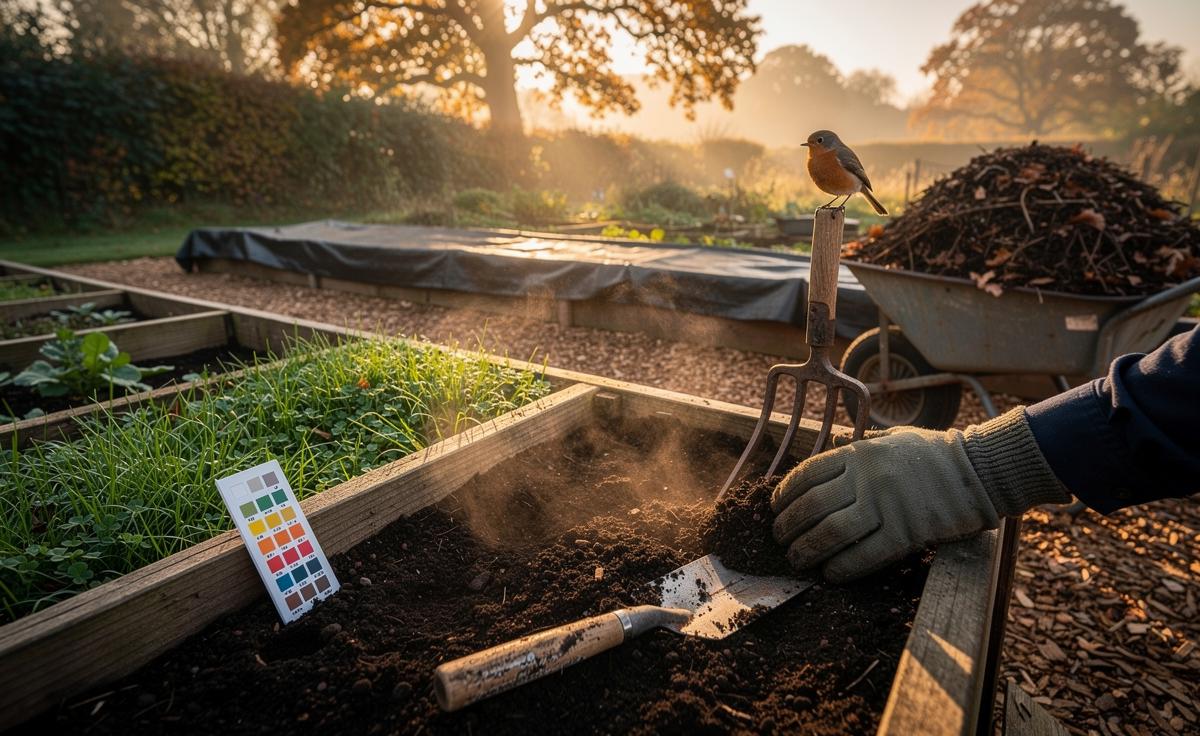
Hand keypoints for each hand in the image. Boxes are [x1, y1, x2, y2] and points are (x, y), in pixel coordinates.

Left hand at [770, 409, 1068, 582]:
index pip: (808, 474)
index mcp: (860, 453)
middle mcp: (867, 478)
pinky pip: (865, 555)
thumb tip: (828, 453)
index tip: (775, 508)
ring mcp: (887, 506)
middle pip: (812, 506)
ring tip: (797, 559)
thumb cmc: (934, 454)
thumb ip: (859, 448)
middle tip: (780, 539)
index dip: (784, 494)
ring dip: (807, 550)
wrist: (980, 469)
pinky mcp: (907, 533)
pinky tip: (830, 574)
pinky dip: (842, 567)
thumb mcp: (891, 440)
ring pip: (831, 532)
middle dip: (789, 526)